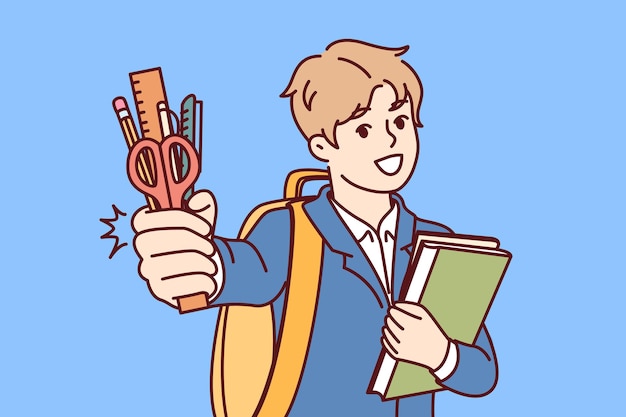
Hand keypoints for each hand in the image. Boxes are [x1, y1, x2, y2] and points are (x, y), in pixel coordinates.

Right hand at [132, 190, 218, 307]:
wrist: (204, 272)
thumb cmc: (197, 242)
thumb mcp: (202, 221)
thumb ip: (202, 206)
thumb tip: (201, 198)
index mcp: (147, 227)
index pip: (143, 219)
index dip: (176, 219)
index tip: (205, 227)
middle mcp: (142, 249)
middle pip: (155, 240)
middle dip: (190, 242)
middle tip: (211, 248)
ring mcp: (148, 271)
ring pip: (168, 264)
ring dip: (199, 263)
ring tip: (213, 265)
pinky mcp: (158, 291)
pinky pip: (177, 286)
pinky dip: (199, 282)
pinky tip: (210, 281)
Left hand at [382, 302, 449, 370]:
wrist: (437, 353)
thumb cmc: (430, 330)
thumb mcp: (425, 314)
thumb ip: (409, 306)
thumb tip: (394, 304)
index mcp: (412, 324)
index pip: (393, 313)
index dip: (391, 310)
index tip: (393, 310)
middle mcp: (405, 336)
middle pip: (388, 321)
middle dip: (389, 318)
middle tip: (393, 318)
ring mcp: (401, 346)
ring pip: (386, 332)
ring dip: (387, 327)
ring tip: (394, 326)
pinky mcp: (398, 355)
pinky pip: (385, 343)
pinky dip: (386, 338)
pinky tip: (392, 335)